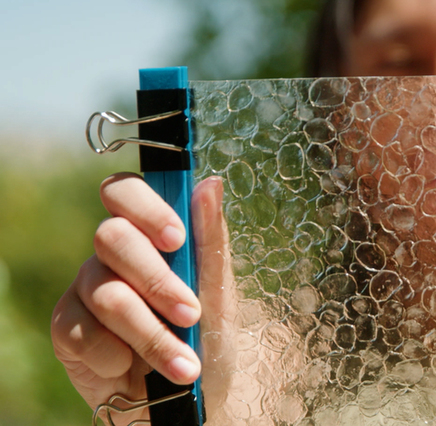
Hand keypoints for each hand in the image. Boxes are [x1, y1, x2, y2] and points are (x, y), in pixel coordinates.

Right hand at [50, 174, 231, 422]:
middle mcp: (113, 255)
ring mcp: (86, 289)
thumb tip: (209, 183)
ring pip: (106, 293)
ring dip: (151, 333)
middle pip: (111, 236)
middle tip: (191, 314)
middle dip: (156, 280)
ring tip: (185, 364)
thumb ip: (210, 240)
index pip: (125, 192)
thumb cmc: (208, 339)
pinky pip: (82, 332)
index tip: (176, 239)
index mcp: (149, 234)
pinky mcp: (67, 328)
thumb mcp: (221, 294)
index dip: (144, 207)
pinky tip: (133, 370)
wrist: (191, 400)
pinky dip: (118, 356)